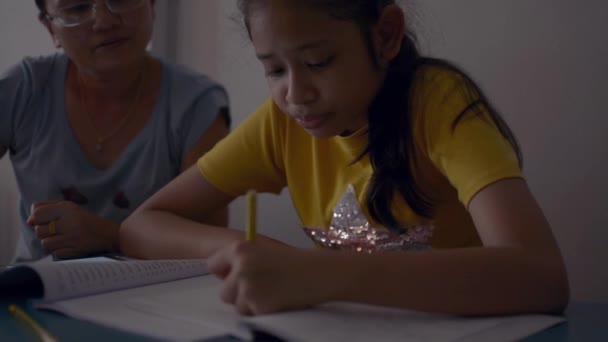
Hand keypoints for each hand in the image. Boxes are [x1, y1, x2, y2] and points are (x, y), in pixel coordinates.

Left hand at [27, 201, 118, 259]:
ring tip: (62, 239)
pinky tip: (68, 246)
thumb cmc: (87, 219)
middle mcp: (69, 222)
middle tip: (57, 230)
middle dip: (44, 232)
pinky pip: (56, 253)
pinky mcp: (76, 251)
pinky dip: (59, 251)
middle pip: (39, 230)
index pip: (37, 214)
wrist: (110, 234)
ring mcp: (73, 238)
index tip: (45, 220)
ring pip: (45, 243)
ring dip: (51, 242)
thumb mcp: (70, 208)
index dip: (37, 218)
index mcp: (67, 208)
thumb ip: (48, 208)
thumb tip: (29, 220)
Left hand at [208, 241, 334, 315]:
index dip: (225, 273)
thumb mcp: (264, 250)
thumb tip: (223, 278)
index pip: (213, 265)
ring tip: (271, 293)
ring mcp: (248, 286)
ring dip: (250, 304)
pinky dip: (262, 311)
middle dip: (238, 294)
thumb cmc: (294, 261)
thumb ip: (242, 261)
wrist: (318, 273)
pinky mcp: (257, 304)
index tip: (237, 277)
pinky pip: (251, 314)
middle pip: (223, 291)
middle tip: (260, 288)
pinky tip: (277, 299)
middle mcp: (240, 266)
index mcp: (240, 248)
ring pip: (236, 305)